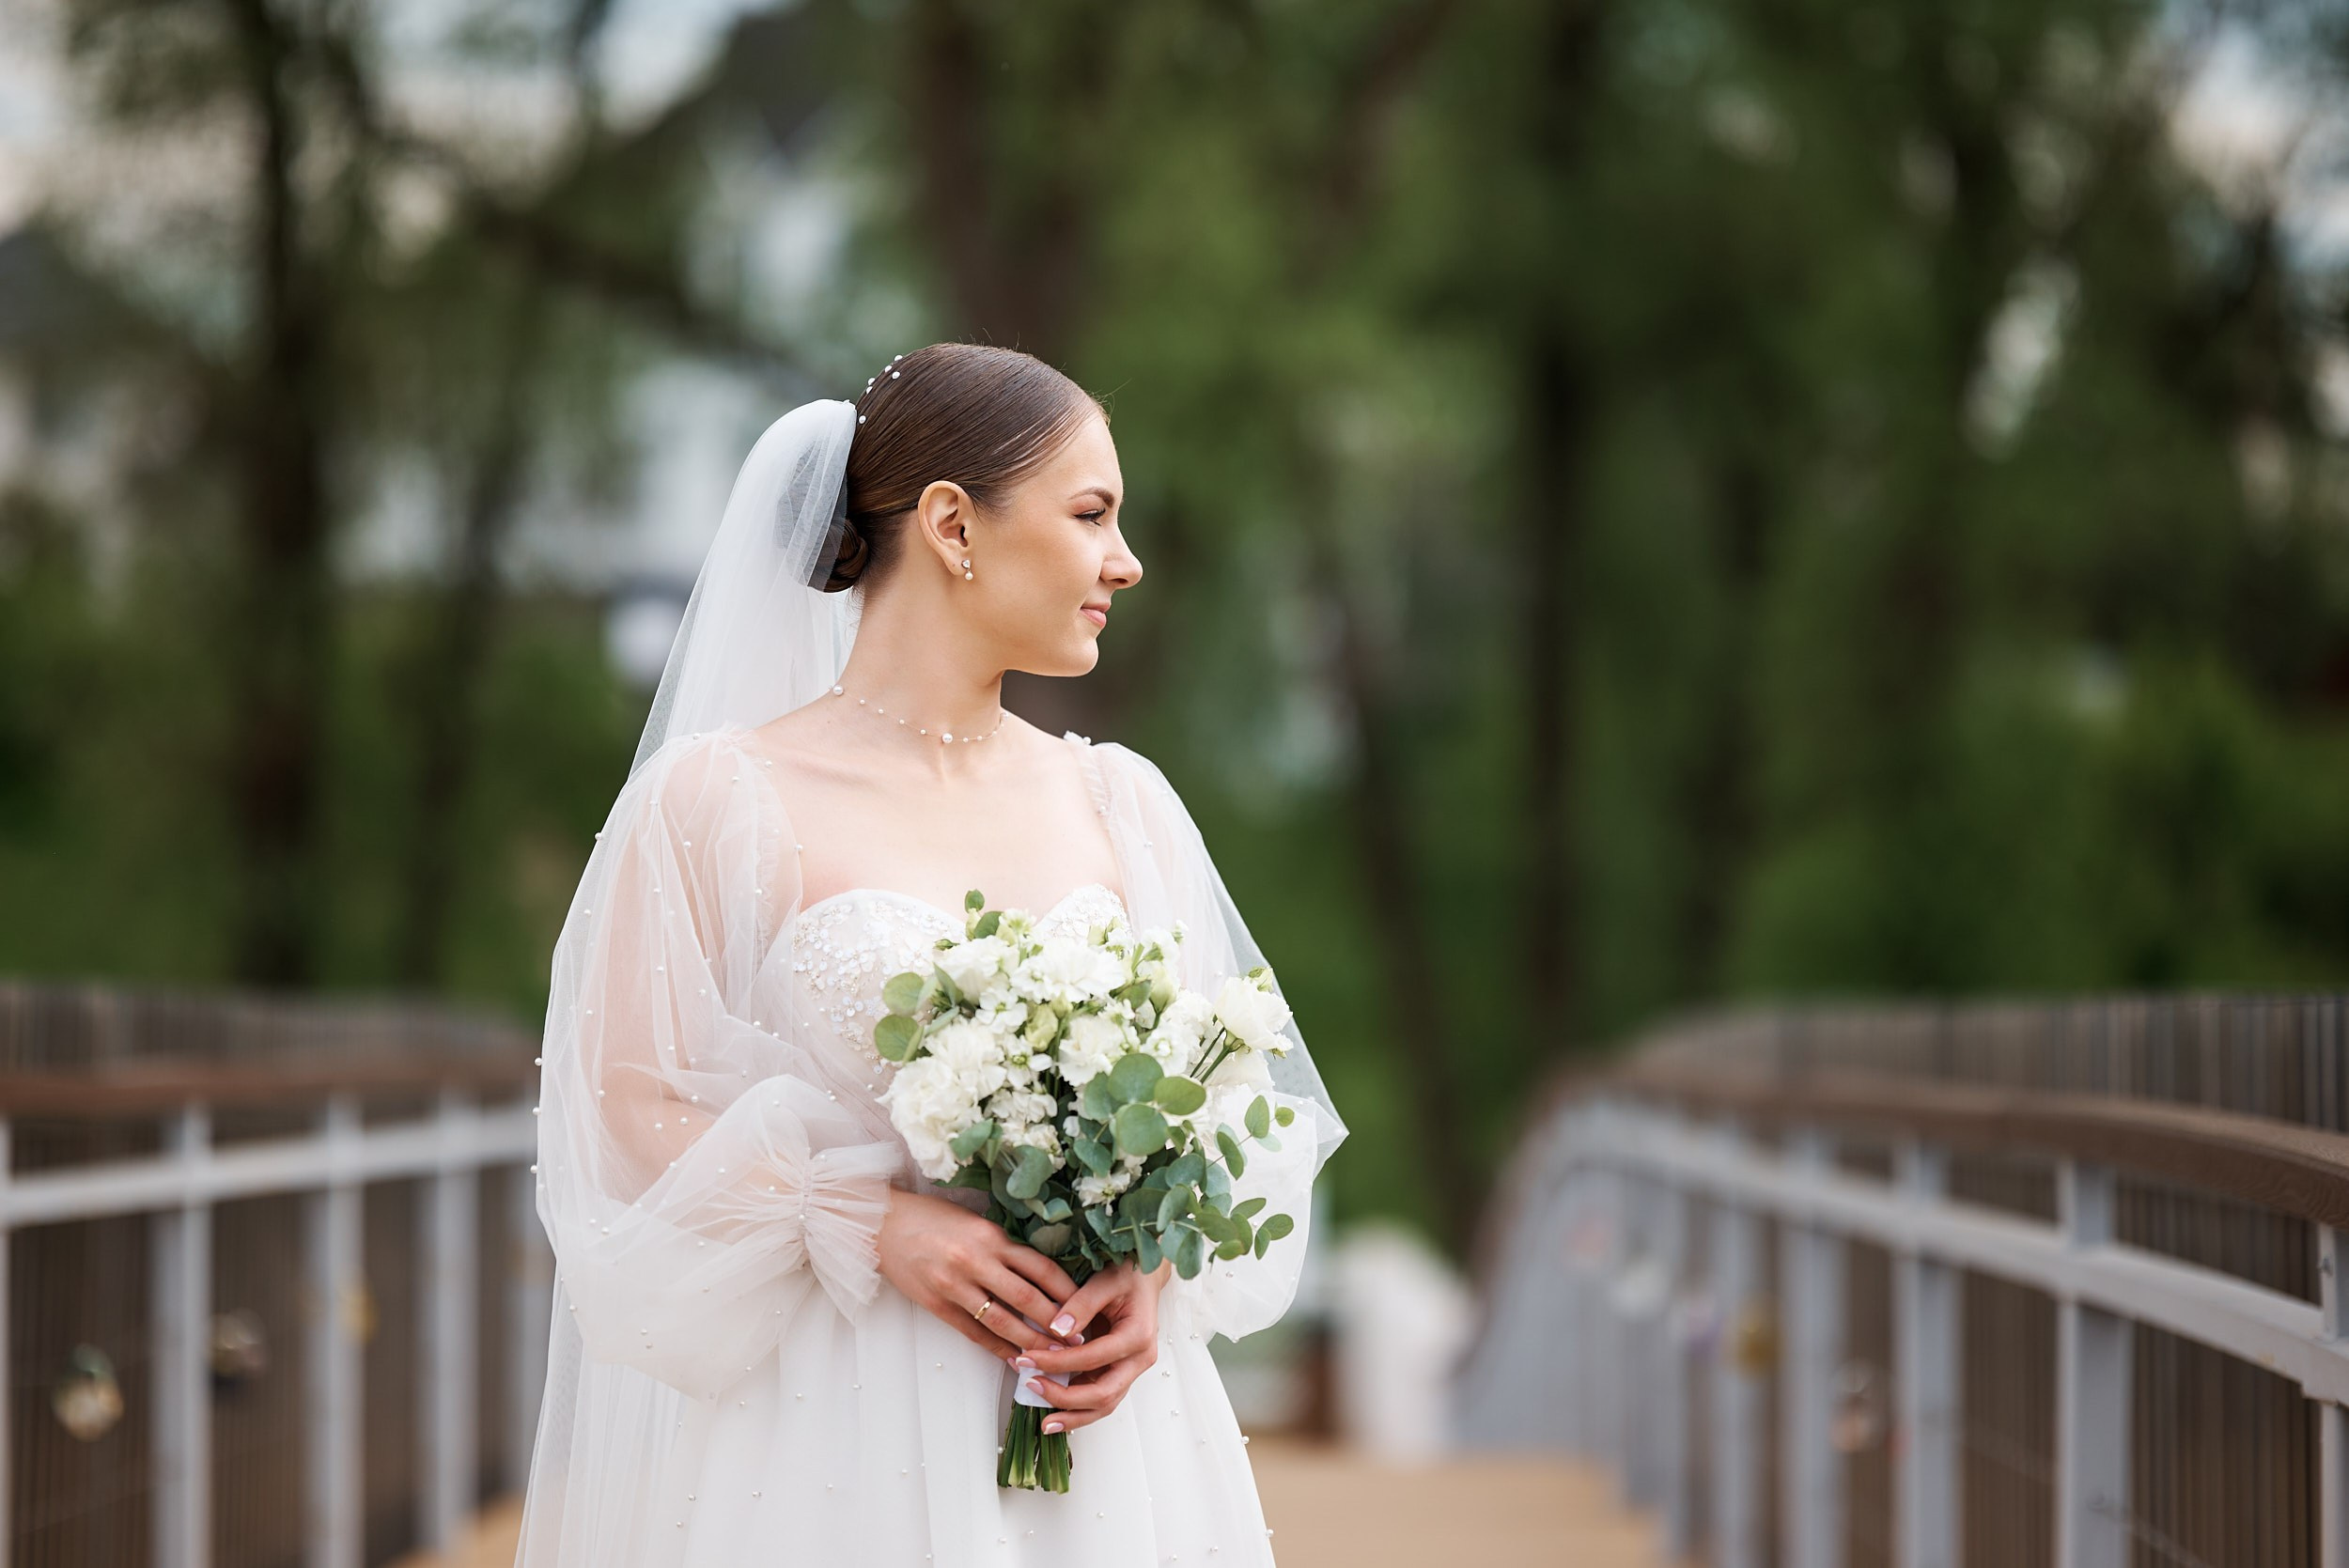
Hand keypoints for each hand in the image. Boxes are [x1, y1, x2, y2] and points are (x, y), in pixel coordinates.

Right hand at [875, 1189, 1077, 1361]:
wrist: (884, 1225)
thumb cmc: (933, 1219)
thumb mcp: (975, 1223)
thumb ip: (1004, 1246)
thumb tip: (1041, 1274)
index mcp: (992, 1236)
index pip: (1041, 1267)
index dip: (1068, 1291)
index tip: (1086, 1306)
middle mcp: (977, 1260)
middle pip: (1028, 1298)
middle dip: (1057, 1323)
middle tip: (1080, 1340)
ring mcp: (956, 1285)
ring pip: (1003, 1321)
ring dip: (1031, 1342)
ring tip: (1052, 1356)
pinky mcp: (938, 1304)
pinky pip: (974, 1333)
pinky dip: (997, 1349)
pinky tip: (1014, 1359)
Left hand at [1016, 1260, 1171, 1433]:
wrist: (1144, 1278)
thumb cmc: (1128, 1275)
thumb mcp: (1104, 1280)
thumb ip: (1081, 1304)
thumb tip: (1055, 1330)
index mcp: (1138, 1335)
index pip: (1093, 1358)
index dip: (1058, 1362)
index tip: (1027, 1358)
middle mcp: (1140, 1359)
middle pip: (1104, 1394)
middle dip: (1065, 1398)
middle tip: (1032, 1387)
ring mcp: (1132, 1369)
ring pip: (1105, 1404)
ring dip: (1073, 1414)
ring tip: (1045, 1422)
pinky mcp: (1122, 1372)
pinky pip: (1101, 1397)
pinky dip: (1079, 1407)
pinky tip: (1056, 1411)